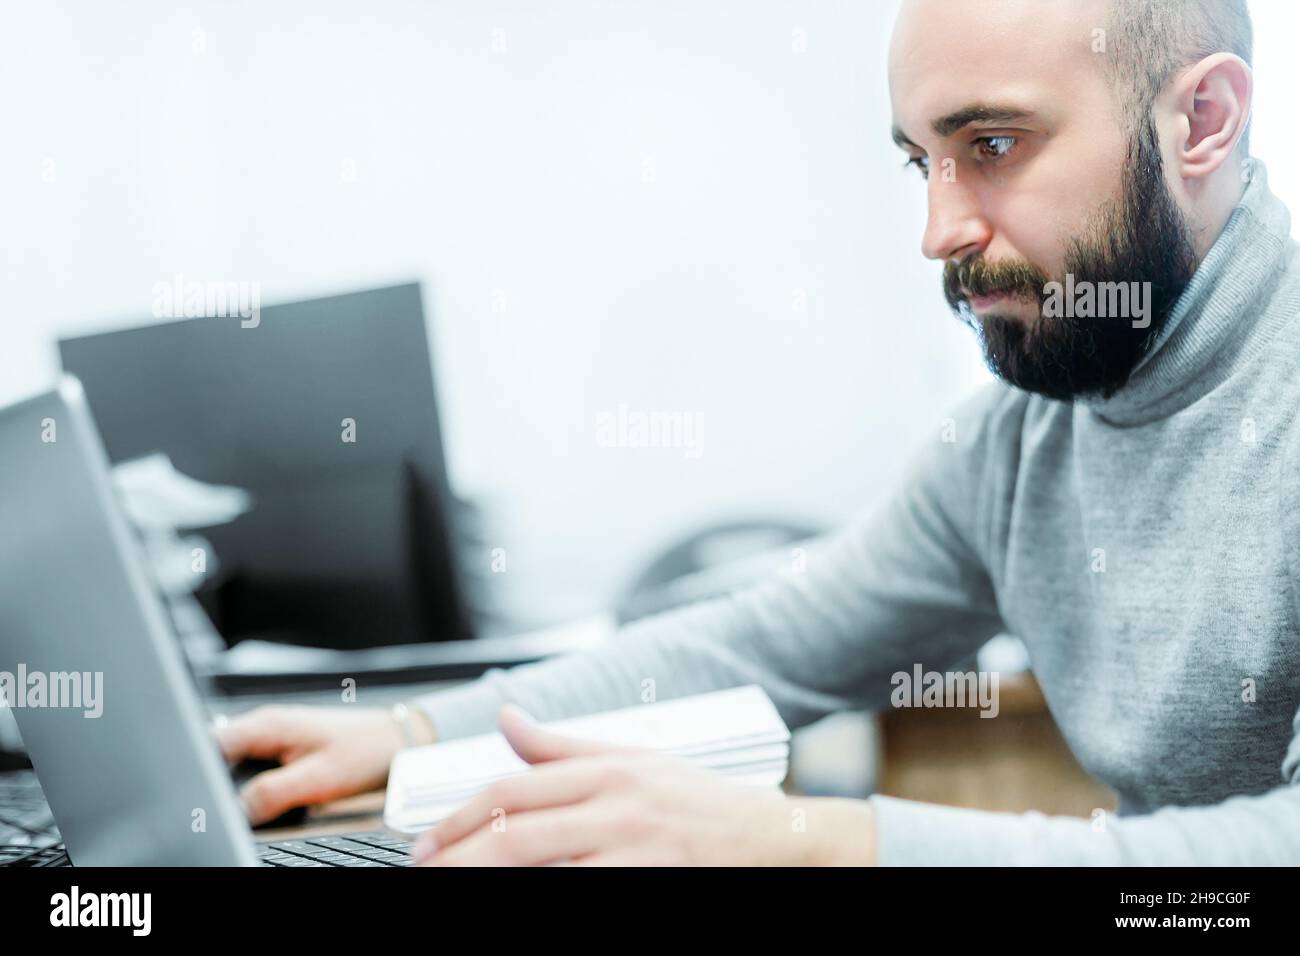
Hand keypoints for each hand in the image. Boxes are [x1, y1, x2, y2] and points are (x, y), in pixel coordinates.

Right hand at [215, 705, 415, 825]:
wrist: (394, 741)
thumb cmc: (364, 751)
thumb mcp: (317, 779)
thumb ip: (273, 793)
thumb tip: (237, 810)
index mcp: (267, 724)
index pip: (209, 745)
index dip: (198, 774)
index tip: (200, 802)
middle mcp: (264, 725)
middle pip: (215, 754)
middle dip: (212, 782)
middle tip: (219, 810)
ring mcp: (271, 735)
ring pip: (232, 762)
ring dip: (230, 784)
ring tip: (242, 806)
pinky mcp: (281, 748)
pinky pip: (250, 766)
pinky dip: (249, 784)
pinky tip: (260, 800)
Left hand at [413, 705, 877, 865]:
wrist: (775, 839)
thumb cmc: (701, 802)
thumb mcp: (634, 758)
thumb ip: (563, 746)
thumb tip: (507, 718)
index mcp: (608, 770)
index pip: (513, 788)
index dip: (458, 815)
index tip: (426, 841)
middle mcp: (617, 806)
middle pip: (515, 833)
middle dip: (457, 855)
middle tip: (422, 871)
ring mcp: (635, 850)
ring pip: (539, 866)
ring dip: (487, 877)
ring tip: (452, 886)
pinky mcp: (651, 883)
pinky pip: (580, 890)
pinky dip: (543, 894)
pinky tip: (516, 899)